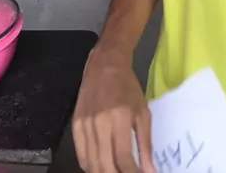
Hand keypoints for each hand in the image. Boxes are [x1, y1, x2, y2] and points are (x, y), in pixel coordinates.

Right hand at [73, 47, 155, 172]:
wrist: (104, 65)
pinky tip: (102, 167)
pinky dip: (91, 167)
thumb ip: (146, 144)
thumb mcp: (142, 112)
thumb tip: (150, 171)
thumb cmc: (128, 87)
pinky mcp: (75, 125)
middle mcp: (99, 124)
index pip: (123, 159)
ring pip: (92, 164)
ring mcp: (85, 125)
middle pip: (105, 166)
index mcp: (119, 118)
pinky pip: (81, 156)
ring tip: (116, 171)